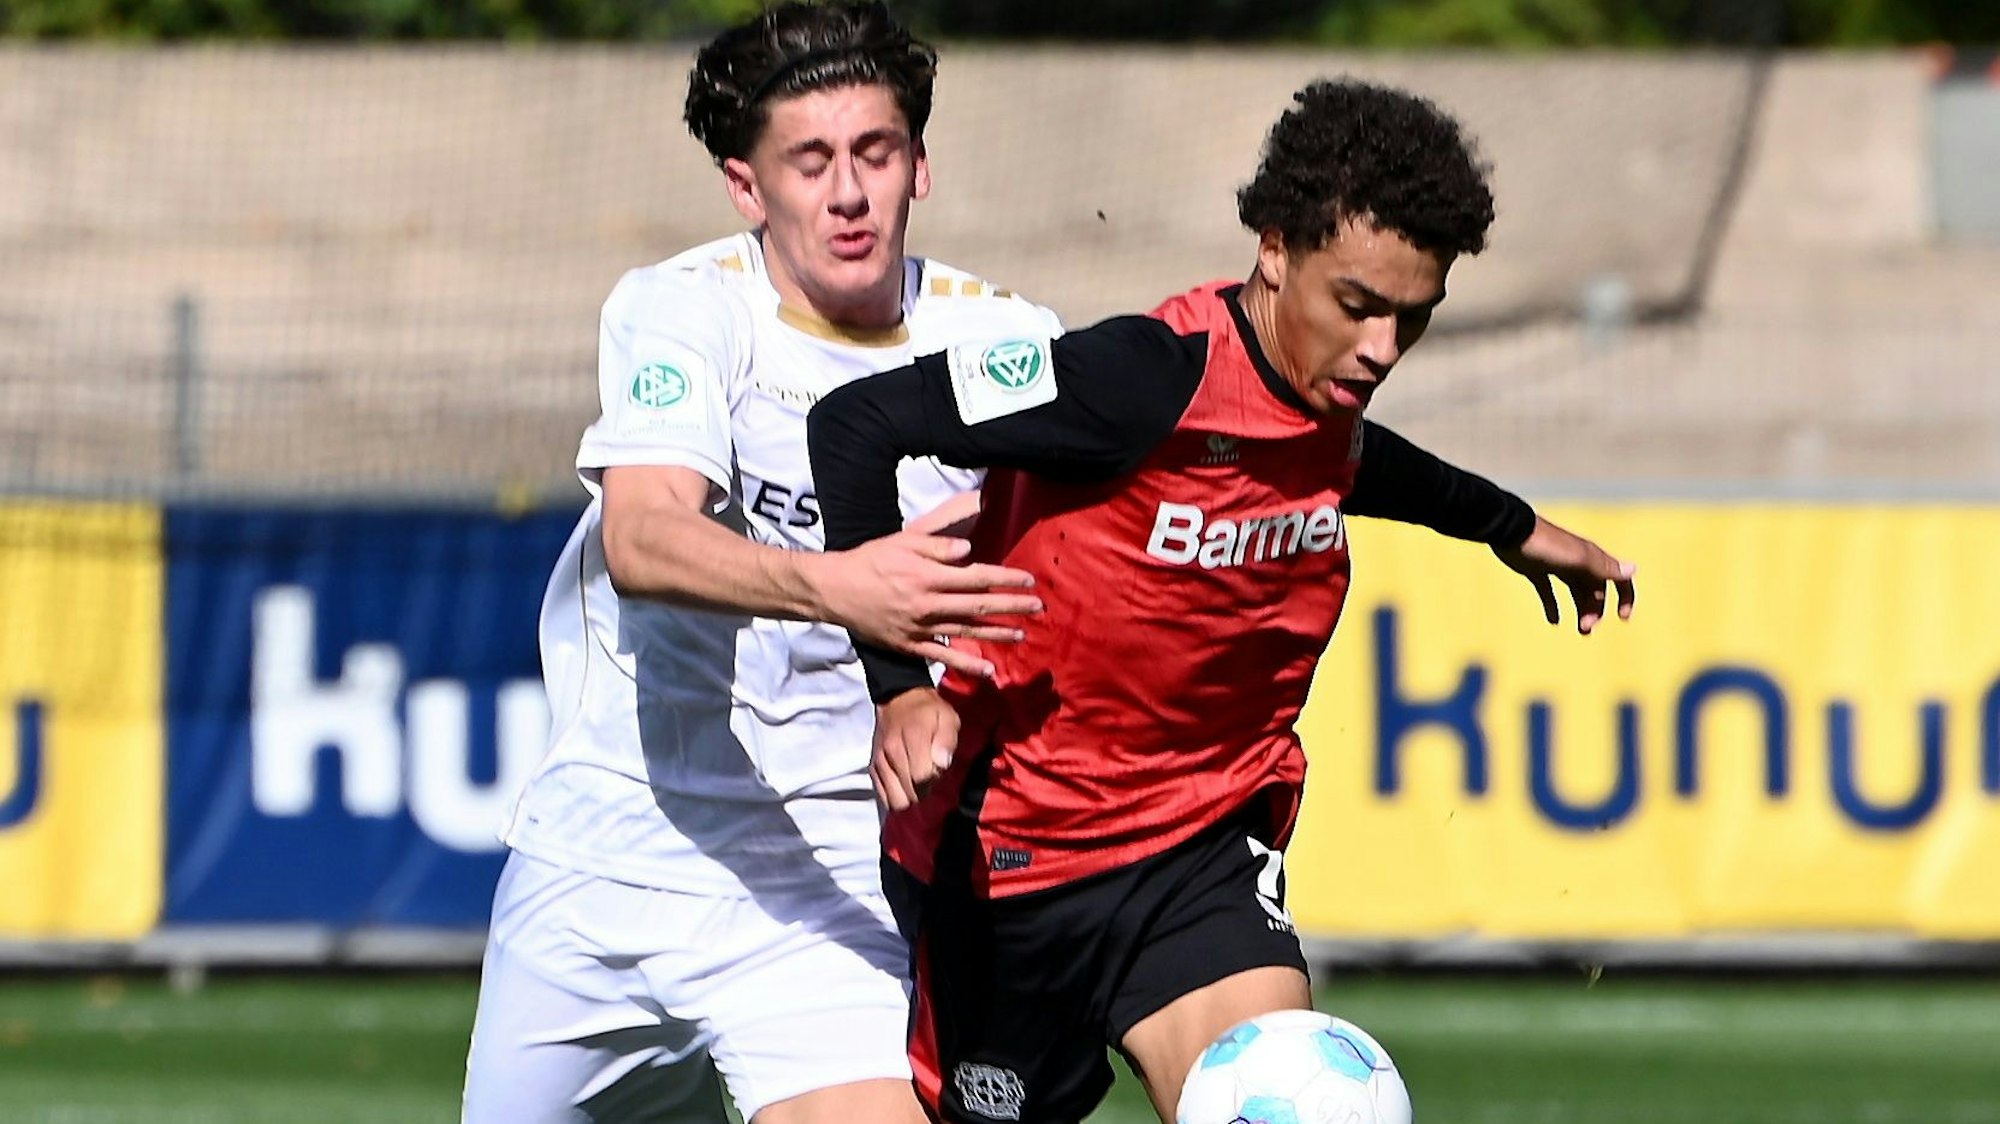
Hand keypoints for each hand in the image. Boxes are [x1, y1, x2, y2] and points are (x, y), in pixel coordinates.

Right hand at [811, 496, 1041, 679]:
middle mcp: (928, 603)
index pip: (977, 577)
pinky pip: (943, 657)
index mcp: (929, 575)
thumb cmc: (871, 559)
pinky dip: (966, 664)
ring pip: (966, 632)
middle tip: (1037, 607)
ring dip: (996, 633)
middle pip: (978, 605)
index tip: (1029, 581)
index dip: (1006, 579)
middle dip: (1011, 606)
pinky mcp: (910, 645)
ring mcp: (920, 628)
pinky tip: (987, 670)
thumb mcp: (903, 541)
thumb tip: (970, 550)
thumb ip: (937, 545)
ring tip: (1021, 634)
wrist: (835, 589)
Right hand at [871, 688, 958, 811]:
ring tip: (917, 782)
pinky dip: (896, 796)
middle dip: (923, 791)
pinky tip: (905, 784)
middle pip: (909, 793)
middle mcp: (891, 751)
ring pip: (895, 801)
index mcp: (913, 736)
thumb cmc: (928, 712)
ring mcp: (879, 762)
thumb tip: (941, 763)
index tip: (938, 769)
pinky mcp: (872, 769)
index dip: (934, 779)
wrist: (899, 700)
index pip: (922, 777)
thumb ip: (947, 740)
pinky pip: (884, 797)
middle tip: (929, 777)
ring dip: (909, 797)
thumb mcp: (947, 717)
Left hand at [1492, 515, 1635, 633]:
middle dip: (1595, 611)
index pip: (1618, 578)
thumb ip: (1604, 567)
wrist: (1510, 533)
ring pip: (1576, 592)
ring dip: (1581, 611)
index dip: (1625, 597)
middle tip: (1585, 629)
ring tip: (1579, 630)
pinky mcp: (1536, 570)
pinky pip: (1549, 591)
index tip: (1622, 618)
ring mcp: (1557, 566)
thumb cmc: (1547, 546)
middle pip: (1595, 591)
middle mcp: (1578, 562)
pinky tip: (1553, 620)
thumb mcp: (1578, 559)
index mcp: (1592, 558)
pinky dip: (1553, 606)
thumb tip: (1633, 569)